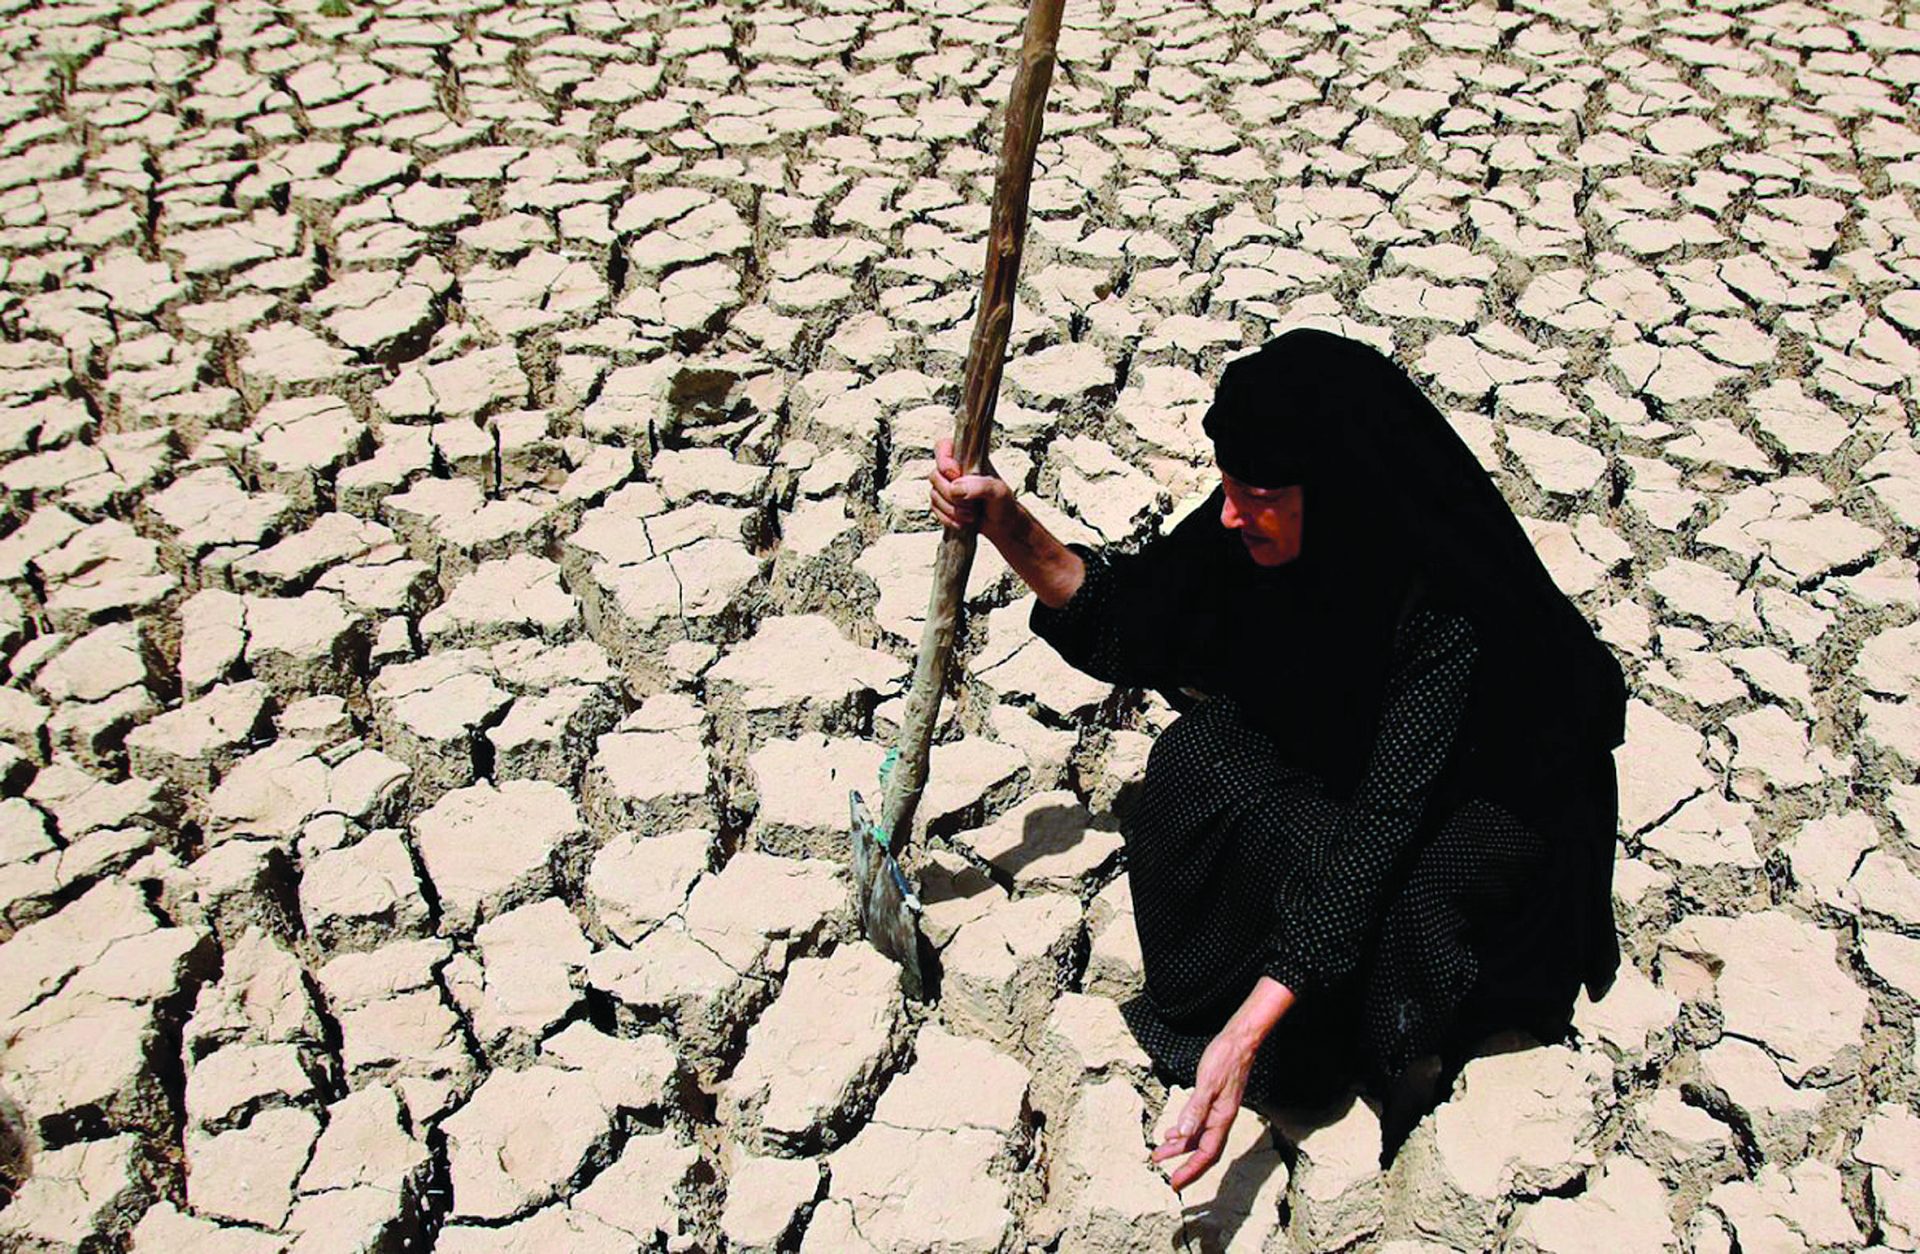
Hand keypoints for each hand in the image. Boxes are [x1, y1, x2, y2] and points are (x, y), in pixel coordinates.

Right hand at [928, 437, 1012, 536]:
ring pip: (934, 494)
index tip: (955, 474)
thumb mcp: (998, 491)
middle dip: (951, 494)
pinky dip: (948, 518)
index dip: (944, 460)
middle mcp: (955, 472)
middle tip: (970, 502)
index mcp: (968, 460)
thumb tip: (956, 488)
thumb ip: (980, 486)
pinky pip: (935, 509)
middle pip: (935, 475)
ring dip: (952, 509)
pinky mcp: (943, 504)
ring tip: (971, 514)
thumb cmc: (1003, 503)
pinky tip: (963, 521)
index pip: (944, 447)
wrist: (1002, 525)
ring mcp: (947, 488)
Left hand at [1150, 1026, 1258, 1192]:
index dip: (1191, 1170)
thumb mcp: (1207, 1083)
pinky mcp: (1214, 1100)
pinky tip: (1173, 1132)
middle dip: (1184, 1164)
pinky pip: (1198, 1124)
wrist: (1239, 1042)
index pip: (1206, 1154)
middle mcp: (1221, 1119)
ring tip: (1159, 1154)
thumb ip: (1195, 1109)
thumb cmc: (1225, 1059)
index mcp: (1221, 1119)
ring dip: (1179, 1147)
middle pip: (1202, 1150)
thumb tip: (1182, 1135)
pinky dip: (1185, 1131)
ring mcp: (1218, 1110)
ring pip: (1198, 1137)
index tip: (1176, 1183)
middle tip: (1167, 1176)